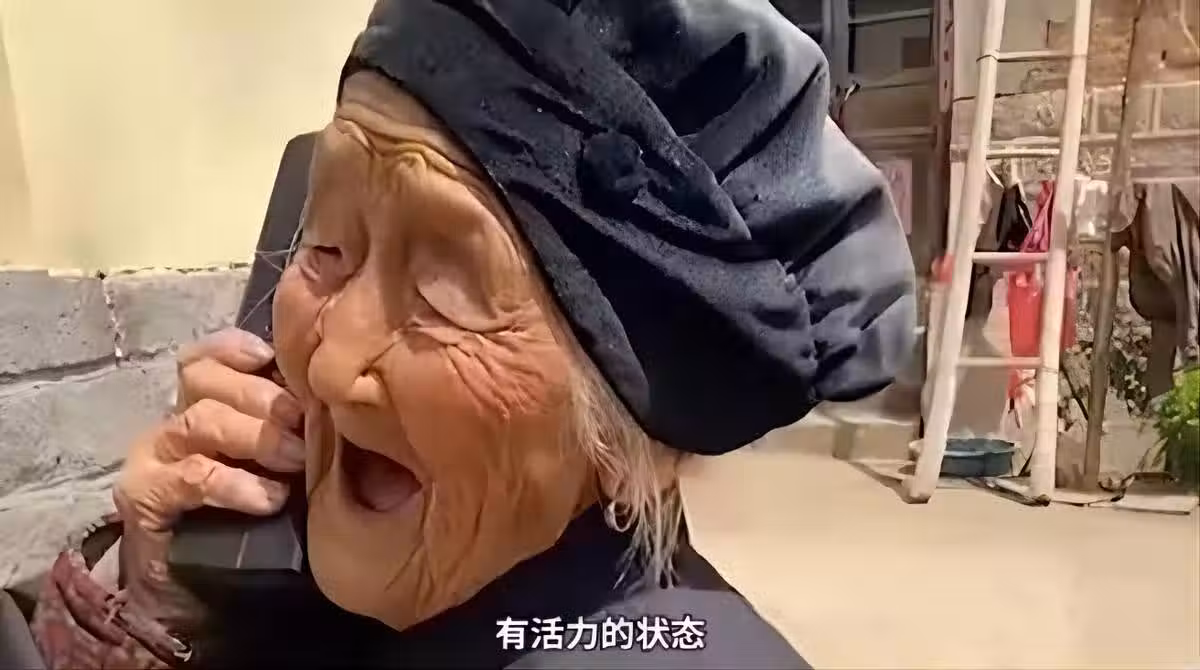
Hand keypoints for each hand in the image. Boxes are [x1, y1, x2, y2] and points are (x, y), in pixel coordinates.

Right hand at [113, 328, 305, 618]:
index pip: (214, 353)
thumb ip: (300, 429)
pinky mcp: (144, 496)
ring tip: (295, 462)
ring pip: (199, 419)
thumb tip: (348, 405)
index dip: (244, 348)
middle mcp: (176, 418)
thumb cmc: (252, 519)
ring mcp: (156, 455)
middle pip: (206, 377)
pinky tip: (268, 499)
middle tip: (307, 422)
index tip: (288, 363)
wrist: (196, 593)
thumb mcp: (283, 464)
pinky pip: (191, 476)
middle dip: (264, 395)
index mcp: (208, 402)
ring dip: (255, 436)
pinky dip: (234, 483)